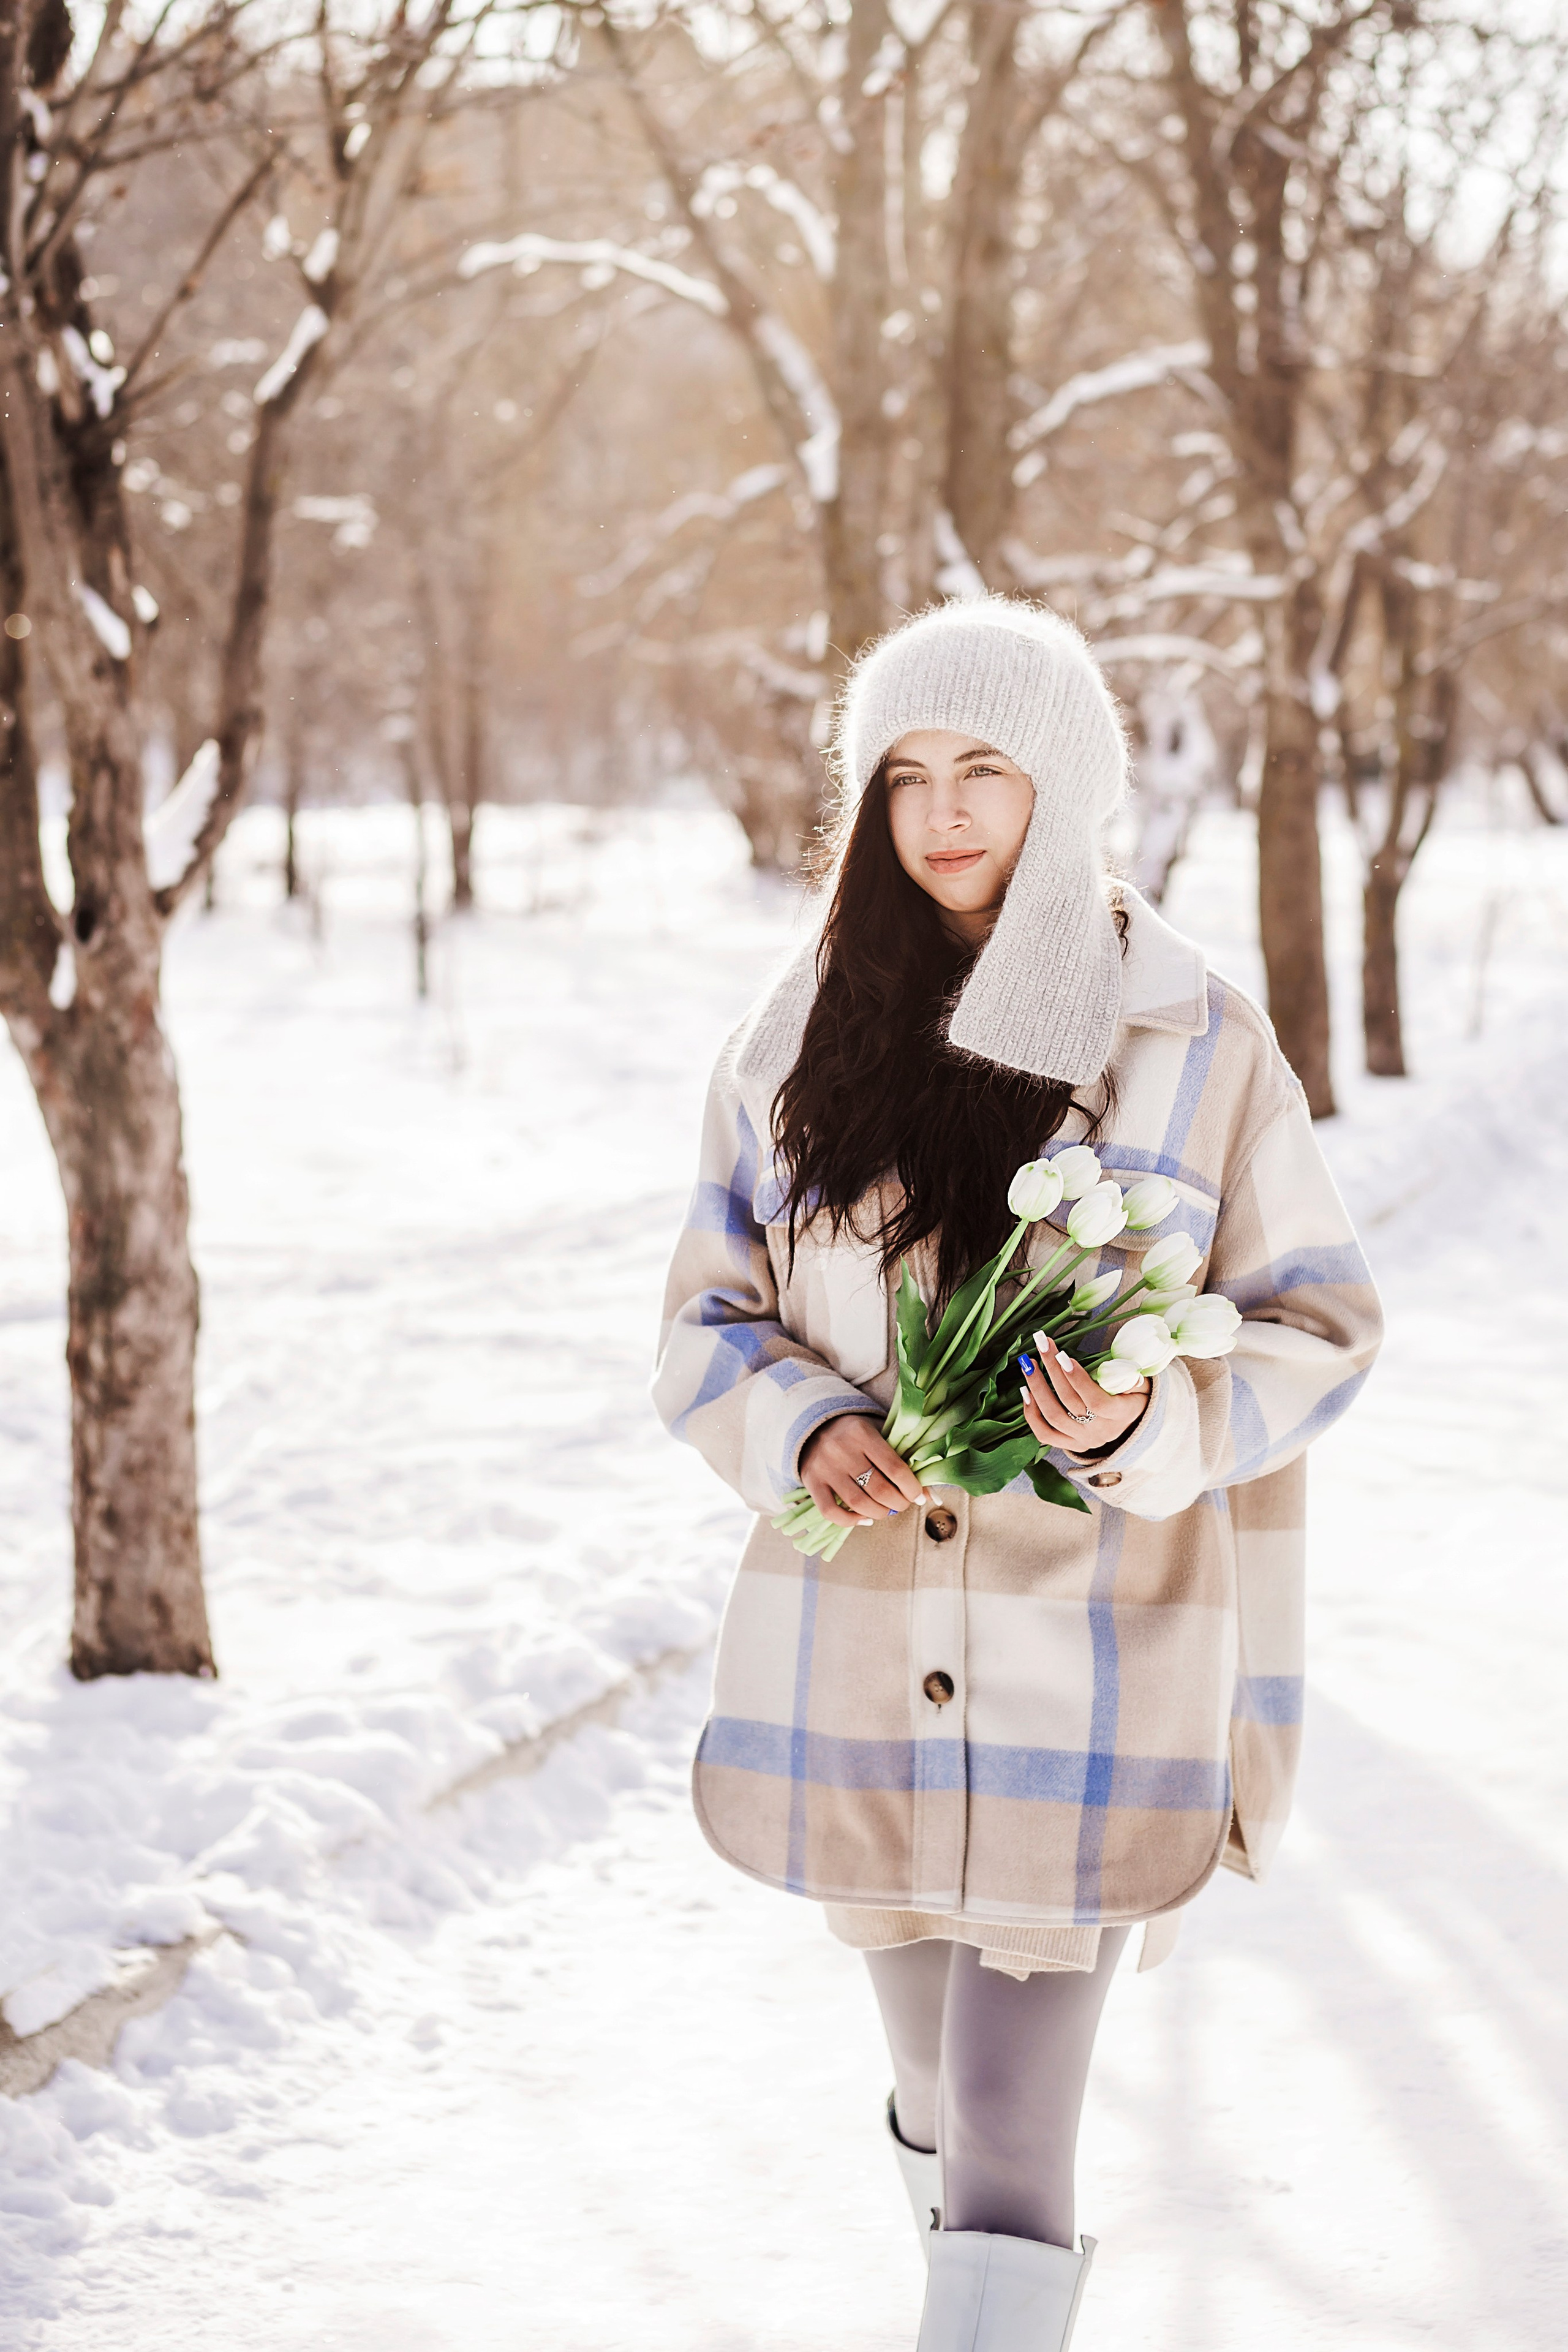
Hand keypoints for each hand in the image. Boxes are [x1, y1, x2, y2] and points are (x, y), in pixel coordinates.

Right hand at [798, 1415, 927, 1532]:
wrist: (815, 1425)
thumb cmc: (855, 1434)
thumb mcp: (880, 1436)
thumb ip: (903, 1462)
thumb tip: (929, 1496)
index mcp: (863, 1434)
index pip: (895, 1469)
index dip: (911, 1488)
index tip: (917, 1496)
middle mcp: (842, 1450)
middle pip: (879, 1490)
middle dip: (898, 1504)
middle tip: (902, 1504)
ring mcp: (825, 1467)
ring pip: (858, 1503)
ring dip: (879, 1514)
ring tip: (886, 1510)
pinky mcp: (811, 1481)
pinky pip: (830, 1512)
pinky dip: (851, 1521)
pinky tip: (864, 1518)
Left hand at [1018, 1333, 1148, 1460]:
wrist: (1131, 1422)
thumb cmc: (1133, 1394)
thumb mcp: (1139, 1383)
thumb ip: (1129, 1377)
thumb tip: (1114, 1369)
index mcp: (1121, 1415)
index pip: (1097, 1401)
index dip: (1078, 1380)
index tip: (1063, 1356)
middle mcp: (1100, 1432)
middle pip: (1069, 1402)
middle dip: (1052, 1370)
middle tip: (1042, 1345)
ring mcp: (1084, 1440)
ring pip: (1053, 1417)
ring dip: (1037, 1388)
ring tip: (1028, 1365)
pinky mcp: (1071, 1444)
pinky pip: (1045, 1434)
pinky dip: (1031, 1414)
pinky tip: (1026, 1392)